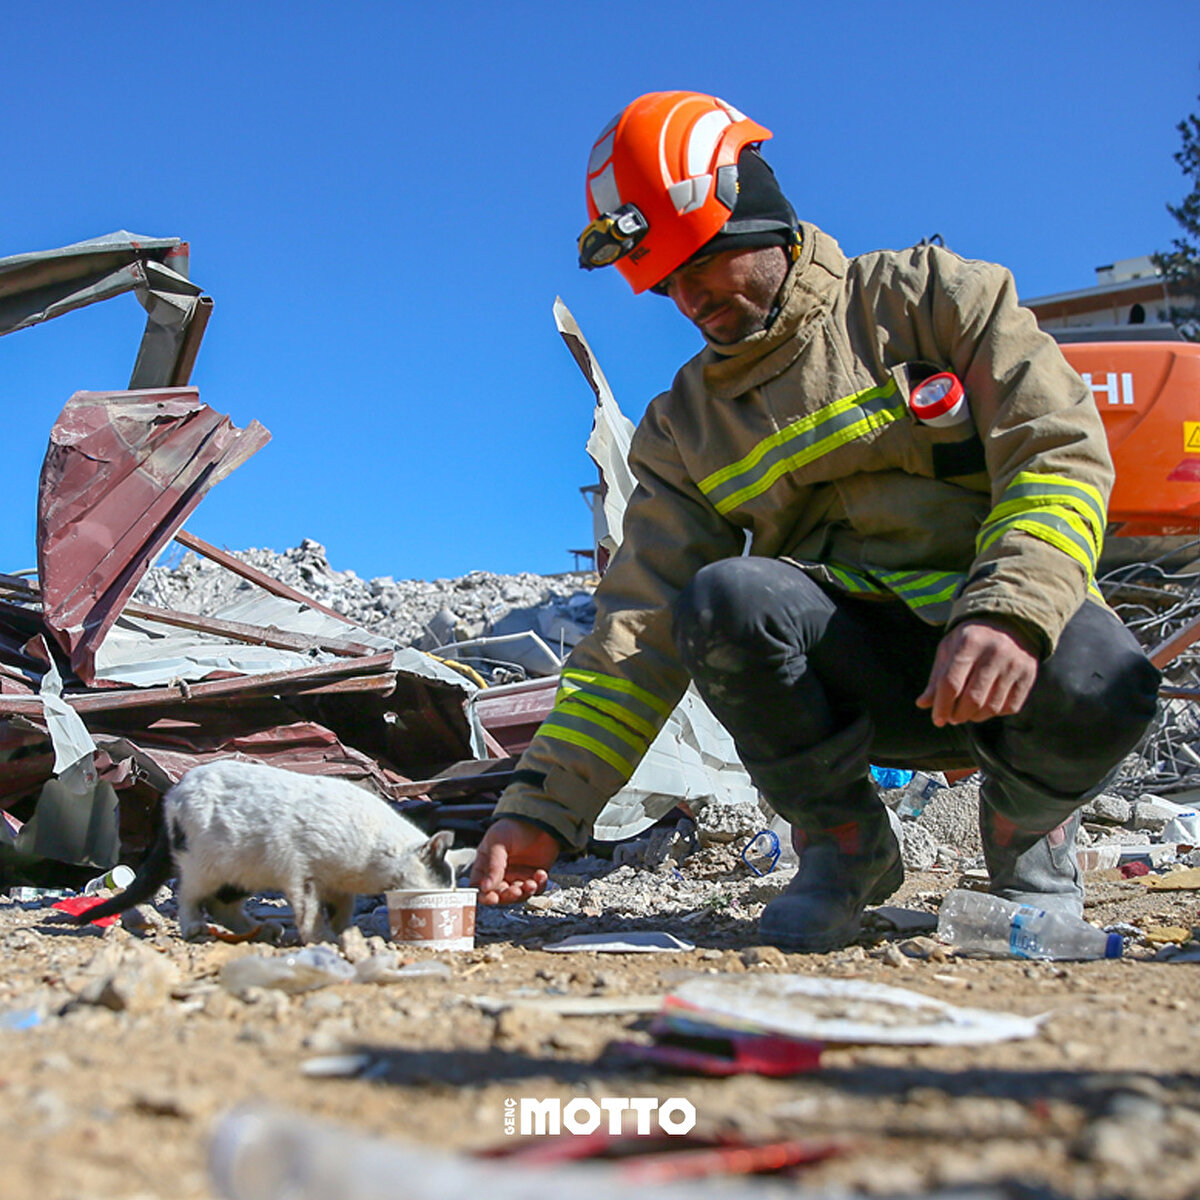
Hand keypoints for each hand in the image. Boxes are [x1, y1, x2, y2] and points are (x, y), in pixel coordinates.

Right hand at [470, 817, 559, 905]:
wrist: (539, 819)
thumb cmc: (513, 826)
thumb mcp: (498, 842)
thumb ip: (493, 865)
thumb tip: (485, 887)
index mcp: (486, 865)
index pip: (480, 887)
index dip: (485, 895)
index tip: (492, 897)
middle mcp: (501, 874)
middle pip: (500, 895)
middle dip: (508, 896)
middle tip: (515, 890)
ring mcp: (518, 876)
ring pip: (518, 896)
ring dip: (525, 892)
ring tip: (531, 882)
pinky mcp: (534, 876)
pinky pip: (536, 889)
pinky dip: (539, 885)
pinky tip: (540, 874)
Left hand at [916, 618, 1038, 726]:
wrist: (1009, 622)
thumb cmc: (971, 639)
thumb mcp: (949, 649)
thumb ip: (937, 677)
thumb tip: (923, 704)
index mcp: (969, 642)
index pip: (951, 683)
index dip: (942, 706)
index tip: (938, 719)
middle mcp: (995, 652)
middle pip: (972, 699)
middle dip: (958, 715)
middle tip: (952, 718)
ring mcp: (1014, 664)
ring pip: (991, 707)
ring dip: (975, 716)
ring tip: (967, 712)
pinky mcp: (1029, 675)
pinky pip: (1009, 707)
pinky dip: (994, 712)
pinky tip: (986, 705)